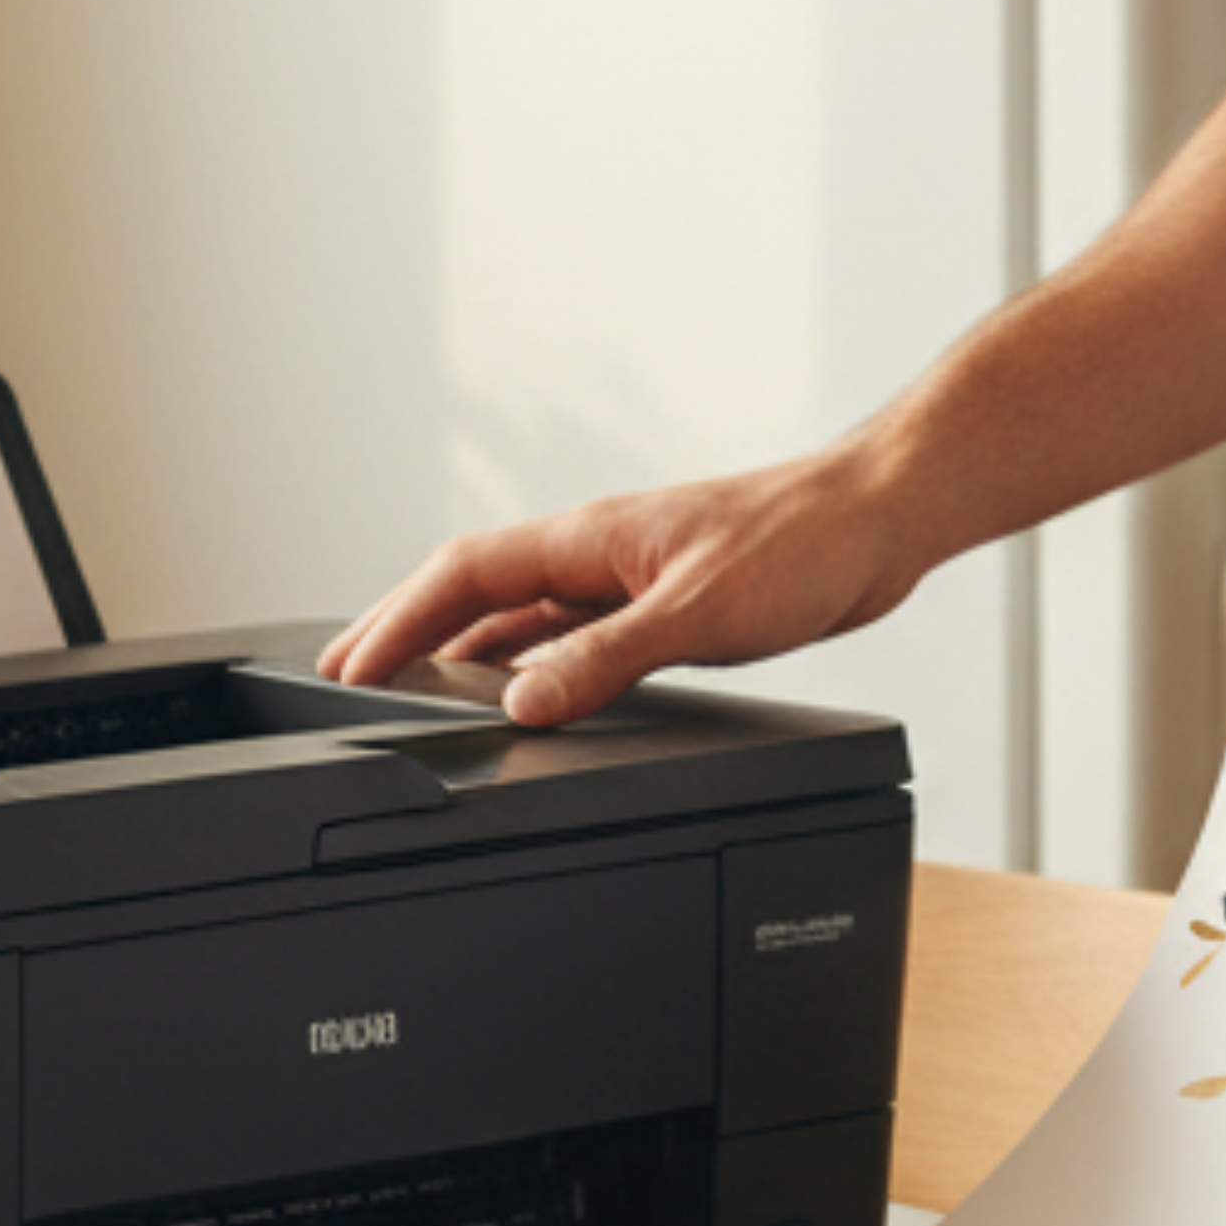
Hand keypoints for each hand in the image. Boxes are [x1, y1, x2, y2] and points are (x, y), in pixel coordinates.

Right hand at [318, 442, 927, 730]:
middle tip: (348, 674)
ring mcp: (630, 578)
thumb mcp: (696, 614)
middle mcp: (598, 554)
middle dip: (408, 631)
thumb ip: (605, 661)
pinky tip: (529, 694)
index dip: (398, 620)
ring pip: (524, 616)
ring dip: (466, 651)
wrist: (877, 521)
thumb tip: (524, 704)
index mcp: (589, 538)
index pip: (464, 574)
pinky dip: (535, 665)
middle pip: (477, 593)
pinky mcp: (667, 603)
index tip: (348, 663)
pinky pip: (575, 636)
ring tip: (413, 690)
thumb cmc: (801, 542)